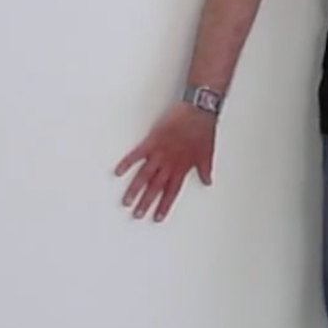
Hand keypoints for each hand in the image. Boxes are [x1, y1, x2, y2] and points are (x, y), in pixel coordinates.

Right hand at [114, 104, 216, 220]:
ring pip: (145, 176)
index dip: (164, 205)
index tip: (158, 217)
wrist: (199, 110)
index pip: (172, 192)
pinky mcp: (152, 140)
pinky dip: (127, 163)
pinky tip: (118, 172)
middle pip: (156, 188)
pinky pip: (137, 154)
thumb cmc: (203, 128)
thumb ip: (204, 169)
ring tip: (127, 201)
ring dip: (135, 190)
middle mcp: (170, 163)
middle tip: (138, 215)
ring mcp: (160, 152)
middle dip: (146, 203)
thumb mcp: (208, 152)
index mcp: (183, 167)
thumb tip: (208, 180)